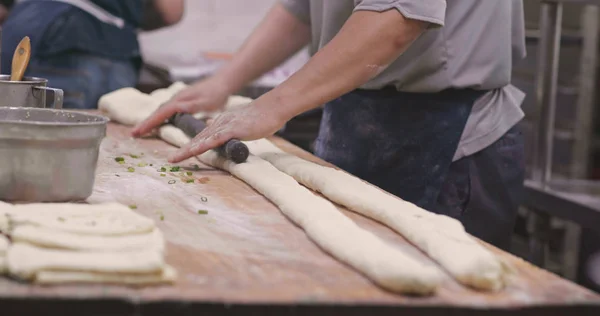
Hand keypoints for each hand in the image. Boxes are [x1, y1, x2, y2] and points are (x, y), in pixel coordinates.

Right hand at [131, 77, 230, 136]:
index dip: (149, 123)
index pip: (161, 113)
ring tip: (142, 130)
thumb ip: (192, 106)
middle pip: (157, 112)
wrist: (223, 82)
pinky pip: (167, 110)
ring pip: (161, 110)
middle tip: (133, 134)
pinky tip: (159, 121)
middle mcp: (176, 98)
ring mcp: (179, 99)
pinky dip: (160, 116)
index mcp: (180, 100)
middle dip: (145, 123)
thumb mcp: (207, 102)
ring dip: (151, 120)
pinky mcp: (183, 100)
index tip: (137, 132)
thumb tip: (176, 108)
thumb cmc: (216, 93)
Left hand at [168, 103, 285, 162]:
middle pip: (198, 138)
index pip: (203, 136)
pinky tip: (194, 151)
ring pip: (203, 139)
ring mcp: (225, 126)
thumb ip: (230, 129)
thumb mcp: (242, 123)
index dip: (191, 146)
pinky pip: (215, 139)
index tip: (180, 155)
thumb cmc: (262, 117)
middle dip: (184, 150)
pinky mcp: (233, 129)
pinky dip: (203, 145)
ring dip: (188, 150)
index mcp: (222, 122)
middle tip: (171, 160)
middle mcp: (220, 123)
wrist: (272, 107)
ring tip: (175, 159)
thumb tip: (221, 133)